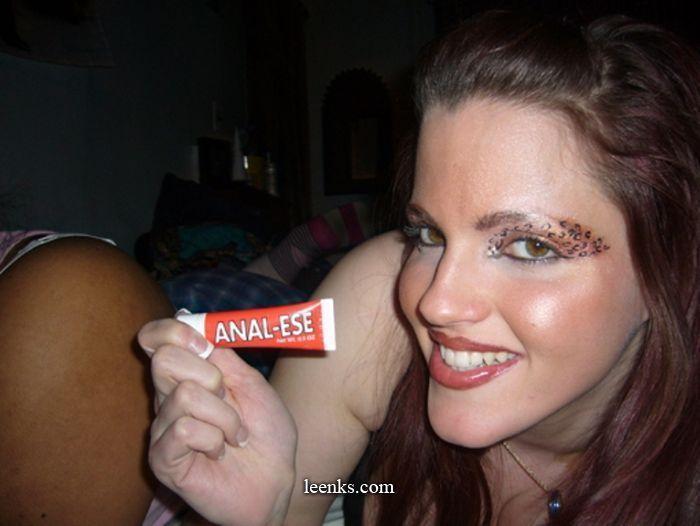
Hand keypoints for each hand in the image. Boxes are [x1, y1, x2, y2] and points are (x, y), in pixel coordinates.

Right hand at [139, 319, 296, 525]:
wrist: (276, 479)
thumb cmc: (266, 433)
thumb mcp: (252, 385)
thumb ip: (223, 356)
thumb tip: (190, 318)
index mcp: (188, 374)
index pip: (155, 338)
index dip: (173, 331)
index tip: (204, 345)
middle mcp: (168, 397)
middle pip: (164, 359)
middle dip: (210, 376)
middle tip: (228, 399)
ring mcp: (162, 428)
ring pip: (185, 395)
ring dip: (225, 416)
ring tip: (234, 435)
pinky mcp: (162, 458)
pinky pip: (184, 429)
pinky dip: (214, 438)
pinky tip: (220, 452)